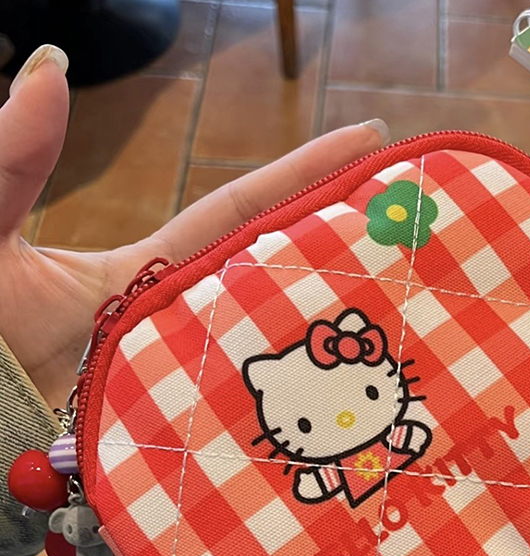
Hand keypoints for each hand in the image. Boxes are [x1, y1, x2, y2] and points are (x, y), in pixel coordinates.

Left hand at [0, 45, 389, 408]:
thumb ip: (17, 159)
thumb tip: (51, 63)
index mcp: (147, 277)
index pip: (239, 216)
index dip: (302, 177)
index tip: (368, 145)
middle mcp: (180, 332)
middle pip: (274, 290)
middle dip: (344, 263)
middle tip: (420, 240)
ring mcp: (183, 391)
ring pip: (270, 373)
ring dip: (332, 362)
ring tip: (414, 337)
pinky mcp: (175, 449)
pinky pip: (232, 443)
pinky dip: (277, 444)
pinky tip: (340, 441)